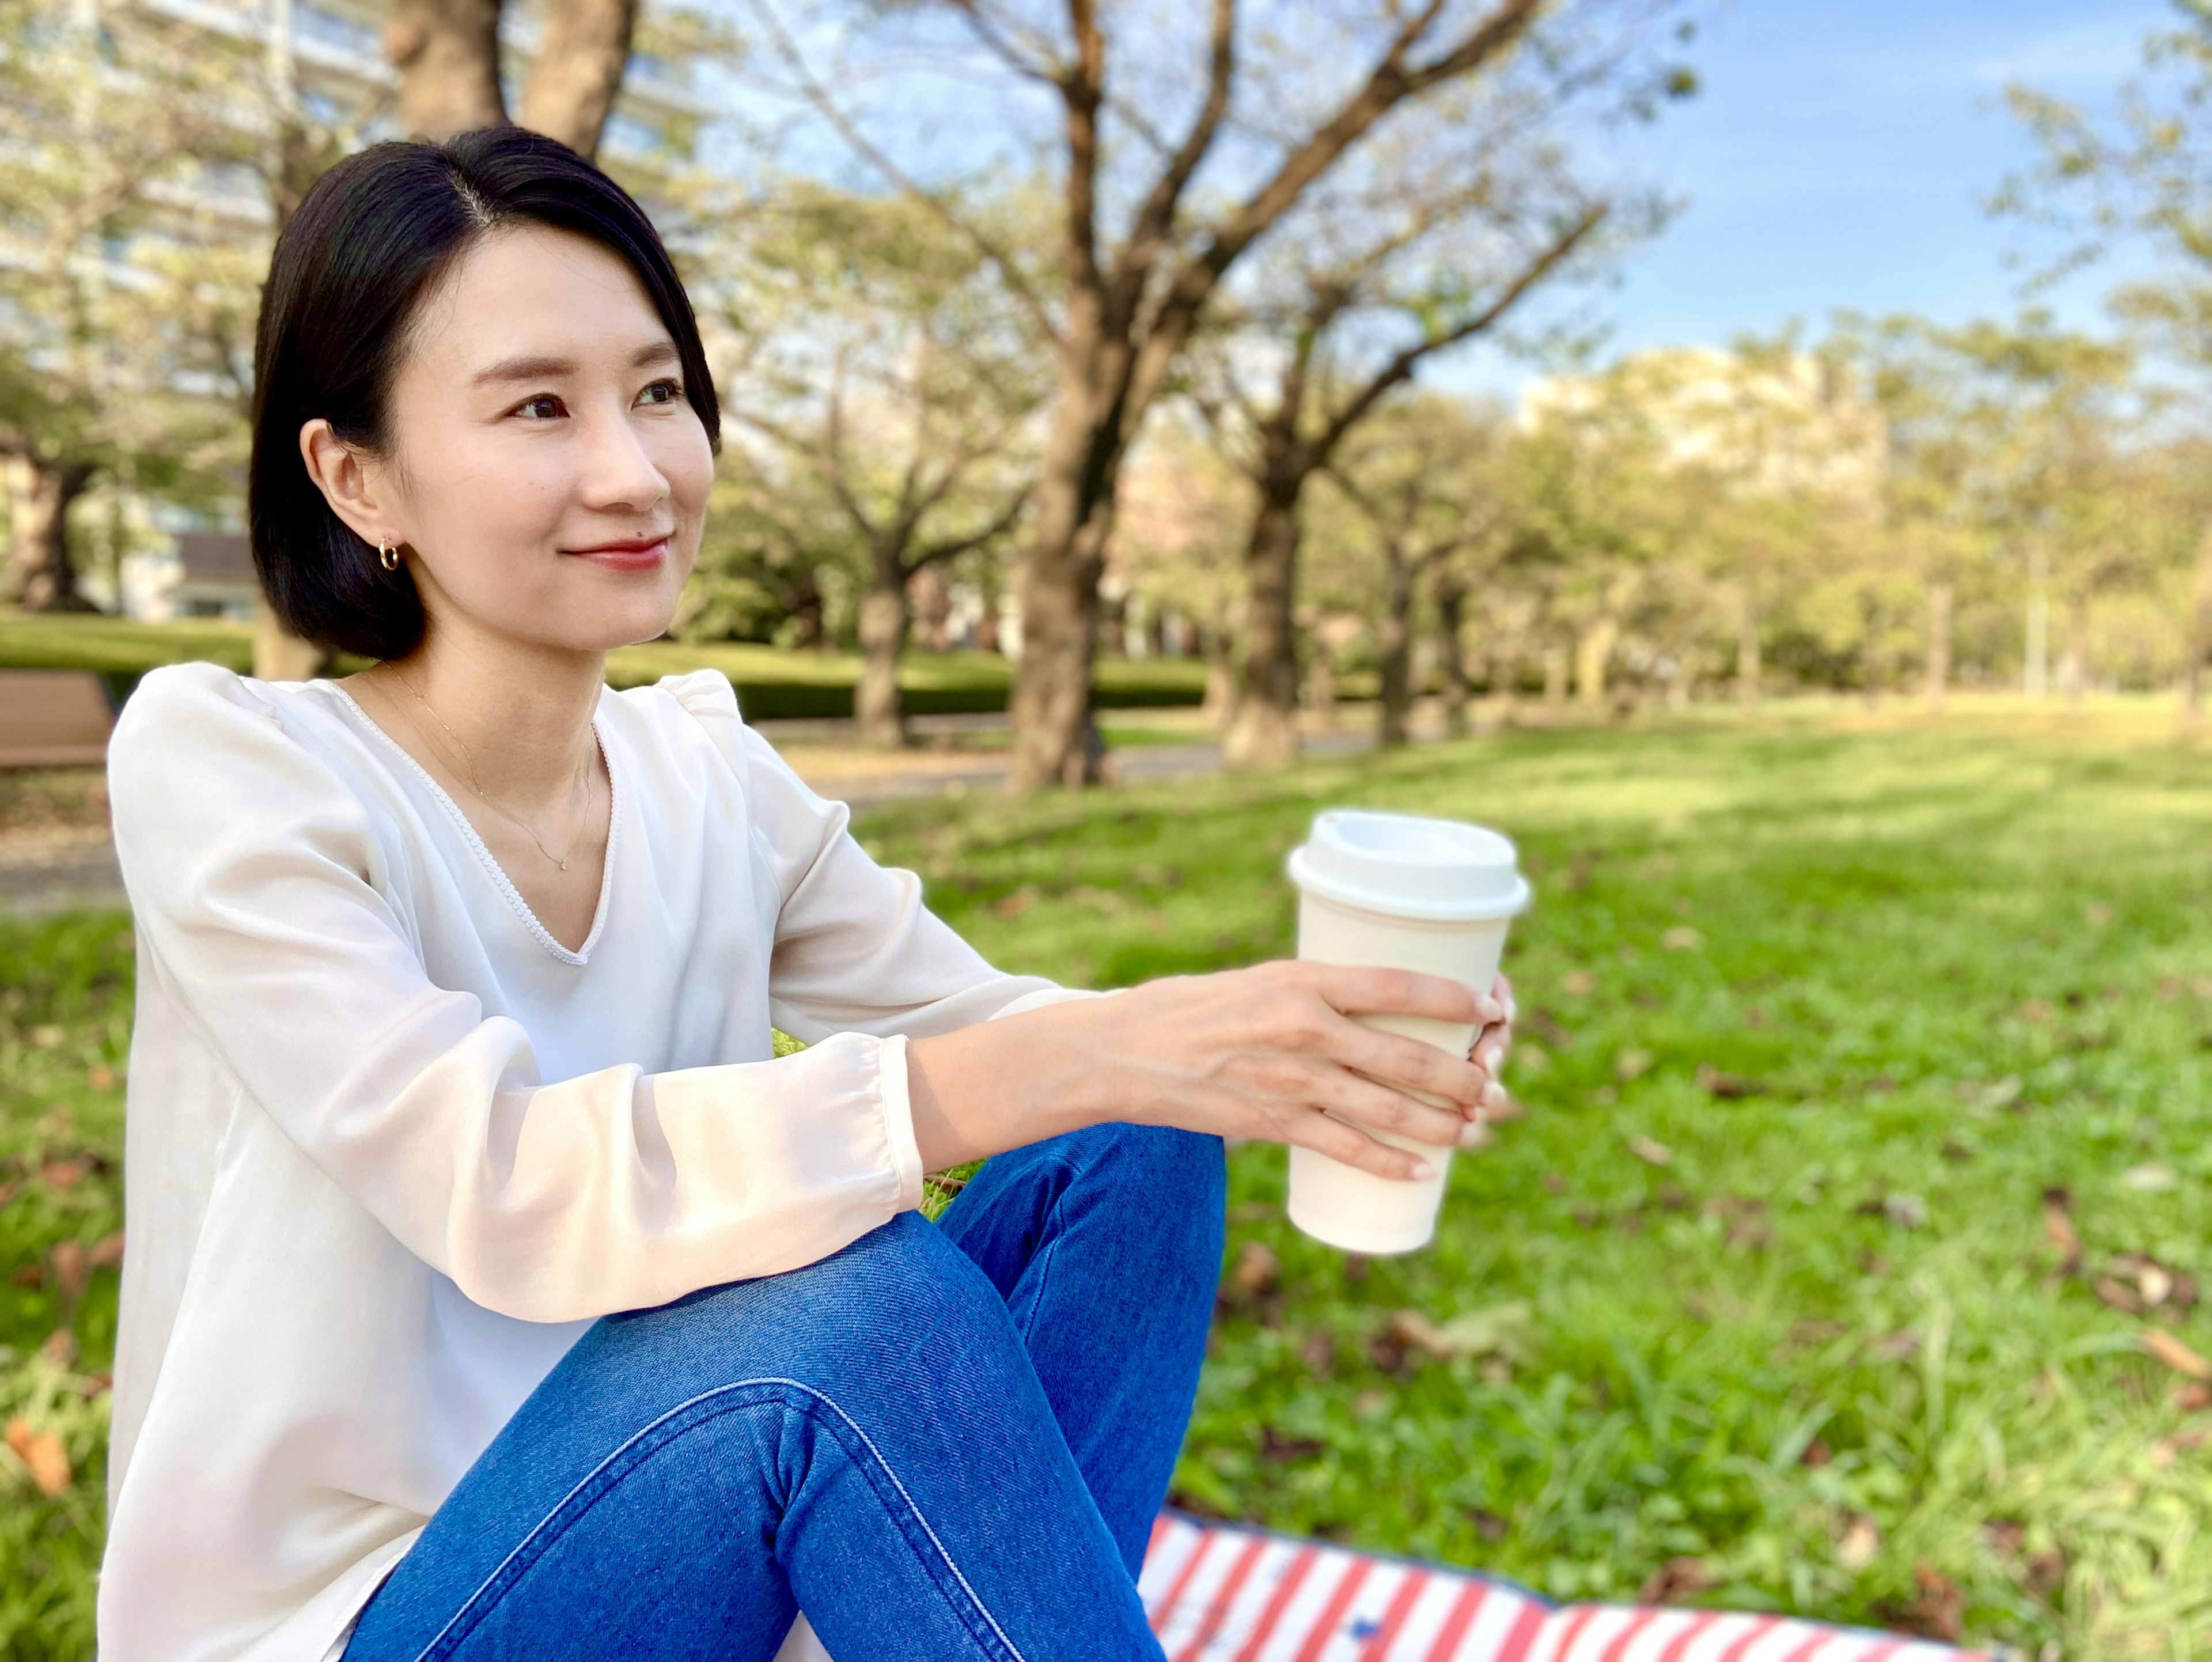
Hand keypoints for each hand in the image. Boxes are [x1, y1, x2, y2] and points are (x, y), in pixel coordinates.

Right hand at [906, 960, 1506, 1181]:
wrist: (1121, 1050)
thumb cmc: (1192, 1008)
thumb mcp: (1257, 981)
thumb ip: (1313, 997)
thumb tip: (1372, 1016)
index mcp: (1301, 977)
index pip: (1397, 982)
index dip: (1453, 999)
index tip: (1489, 1008)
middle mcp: (1302, 1027)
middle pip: (1407, 1055)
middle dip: (1464, 1078)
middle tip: (1496, 1089)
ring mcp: (1288, 1080)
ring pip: (1386, 1109)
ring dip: (1441, 1126)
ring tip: (1474, 1132)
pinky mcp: (1271, 1122)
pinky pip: (1345, 1148)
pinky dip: (1388, 1162)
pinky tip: (1419, 1171)